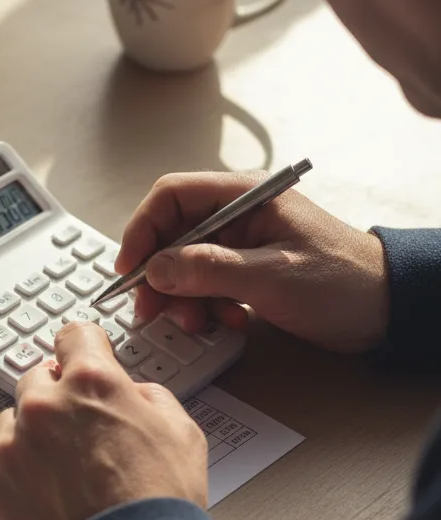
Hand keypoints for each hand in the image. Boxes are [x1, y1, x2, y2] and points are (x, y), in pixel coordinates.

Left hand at [0, 324, 207, 519]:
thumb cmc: (161, 507)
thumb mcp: (182, 433)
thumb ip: (149, 397)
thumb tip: (130, 393)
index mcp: (92, 382)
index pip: (74, 336)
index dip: (82, 350)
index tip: (79, 359)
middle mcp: (44, 405)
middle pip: (36, 381)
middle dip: (56, 400)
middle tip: (78, 436)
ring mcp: (10, 445)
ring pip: (8, 422)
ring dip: (28, 438)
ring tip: (59, 477)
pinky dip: (4, 474)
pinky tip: (34, 495)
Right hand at [116, 172, 388, 353]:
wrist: (388, 310)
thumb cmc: (345, 282)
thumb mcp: (272, 277)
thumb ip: (209, 269)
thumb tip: (156, 269)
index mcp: (244, 196)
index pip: (172, 196)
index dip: (142, 230)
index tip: (130, 269)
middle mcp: (236, 215)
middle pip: (170, 235)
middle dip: (159, 274)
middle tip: (153, 309)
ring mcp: (239, 245)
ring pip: (182, 265)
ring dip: (181, 298)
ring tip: (197, 323)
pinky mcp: (243, 272)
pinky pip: (202, 285)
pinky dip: (202, 306)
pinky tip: (222, 322)